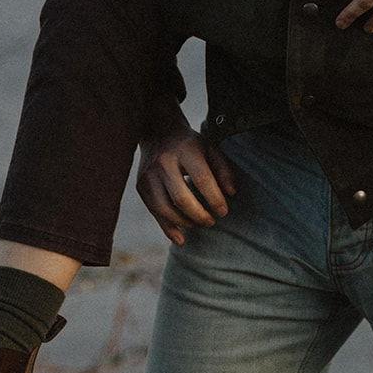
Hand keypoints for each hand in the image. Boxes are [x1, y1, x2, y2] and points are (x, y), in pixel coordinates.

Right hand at [136, 121, 239, 245]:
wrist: (158, 133)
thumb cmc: (190, 144)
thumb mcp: (210, 149)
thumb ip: (223, 169)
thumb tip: (231, 193)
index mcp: (185, 150)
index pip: (202, 178)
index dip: (214, 198)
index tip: (224, 212)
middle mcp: (163, 163)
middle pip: (182, 198)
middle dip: (199, 215)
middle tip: (212, 221)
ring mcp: (148, 176)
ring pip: (165, 209)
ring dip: (185, 223)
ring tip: (200, 224)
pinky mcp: (140, 187)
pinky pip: (155, 213)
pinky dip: (168, 228)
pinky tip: (181, 239)